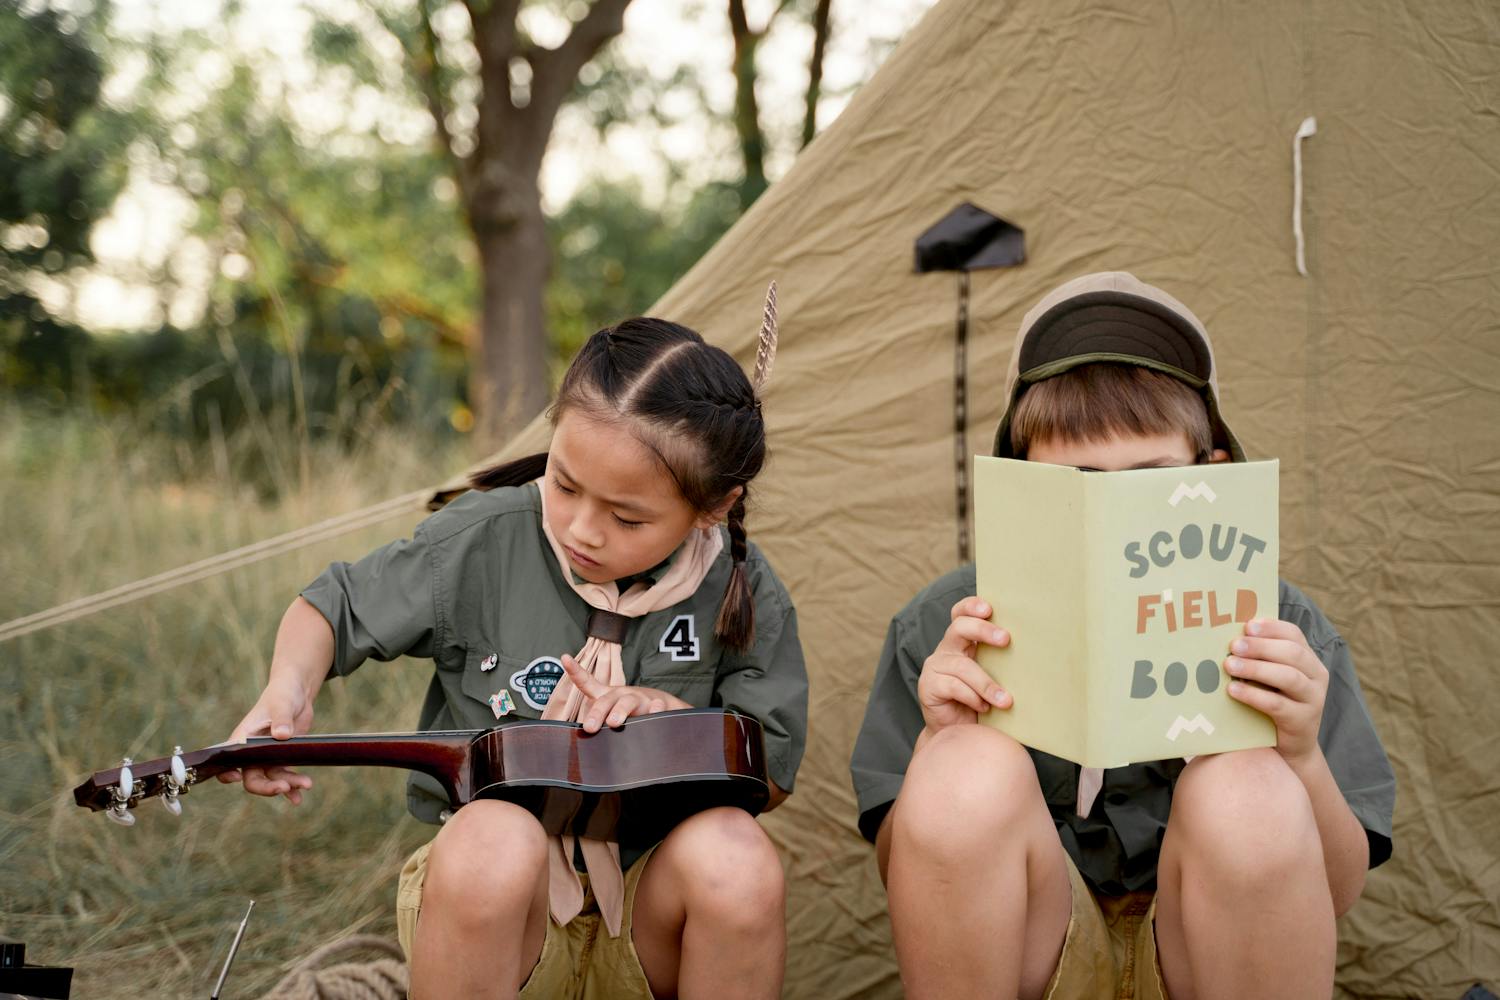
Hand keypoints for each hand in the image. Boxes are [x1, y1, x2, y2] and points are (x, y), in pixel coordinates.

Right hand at [216, 677, 315, 803]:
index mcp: (243, 738)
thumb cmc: (283, 695)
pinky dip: (292, 786)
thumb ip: (281, 718)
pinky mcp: (282, 757)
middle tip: (283, 787)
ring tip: (306, 784)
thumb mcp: (282, 704)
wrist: (297, 693)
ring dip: (286, 785)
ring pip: (271, 779)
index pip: (228, 760)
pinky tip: (299, 796)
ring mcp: (267, 756)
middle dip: (266, 786)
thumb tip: (281, 735)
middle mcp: (252, 751)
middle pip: (252, 777)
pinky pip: (284, 776)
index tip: (237, 777)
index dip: (227, 773)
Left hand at [561, 653, 690, 732]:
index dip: (576, 671)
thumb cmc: (631, 712)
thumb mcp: (612, 715)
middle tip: (590, 727)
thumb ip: (599, 722)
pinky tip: (655, 711)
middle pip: (606, 700)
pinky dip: (655, 709)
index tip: (565, 658)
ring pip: (627, 702)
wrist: (664, 705)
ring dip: (620, 710)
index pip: (588, 682)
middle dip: (597, 713)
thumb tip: (584, 734)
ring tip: (614, 722)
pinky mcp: (658, 704)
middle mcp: (621, 694)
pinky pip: (656, 706)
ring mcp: (640, 698)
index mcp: (607, 696)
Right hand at [916, 596, 1011, 734]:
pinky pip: (953, 686)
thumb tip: (1037, 652)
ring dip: (987, 683)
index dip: (971, 606)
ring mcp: (935, 666)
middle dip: (983, 630)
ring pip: (962, 665)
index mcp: (962, 641)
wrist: (960, 733)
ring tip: (1005, 701)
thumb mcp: (995, 677)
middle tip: (1006, 639)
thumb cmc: (984, 702)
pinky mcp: (928, 686)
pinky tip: (983, 708)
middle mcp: (947, 649)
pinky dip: (972, 697)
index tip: (989, 608)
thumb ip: (1004, 662)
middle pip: (959, 627)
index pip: (961, 613)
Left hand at [1224, 618, 1328, 765]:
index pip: (1294, 634)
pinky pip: (1277, 704)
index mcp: (1308, 659)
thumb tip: (1227, 638)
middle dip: (1261, 646)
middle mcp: (1316, 676)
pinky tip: (1233, 689)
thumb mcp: (1270, 677)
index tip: (1246, 625)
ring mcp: (1312, 699)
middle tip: (1233, 645)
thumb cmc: (1273, 702)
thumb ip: (1259, 658)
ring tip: (1229, 665)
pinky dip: (1253, 695)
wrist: (1290, 746)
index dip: (1271, 627)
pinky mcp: (1302, 721)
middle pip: (1292, 653)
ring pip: (1288, 677)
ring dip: (1256, 668)